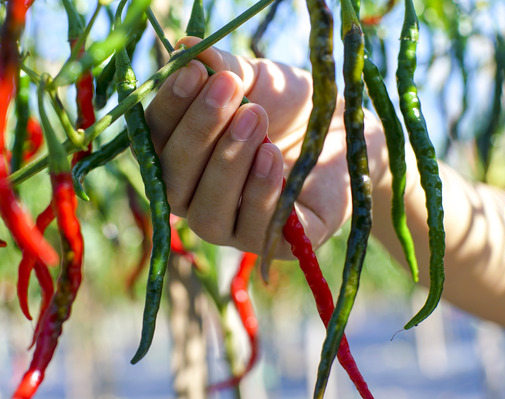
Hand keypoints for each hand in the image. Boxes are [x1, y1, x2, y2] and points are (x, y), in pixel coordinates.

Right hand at [145, 37, 385, 256]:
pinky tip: (273, 158)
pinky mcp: (275, 244)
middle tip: (229, 91)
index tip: (195, 72)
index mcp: (181, 155)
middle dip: (199, 132)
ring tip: (256, 119)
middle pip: (175, 179)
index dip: (170, 107)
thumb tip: (186, 47)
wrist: (347, 133)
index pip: (158, 139)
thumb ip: (223, 67)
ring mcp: (231, 226)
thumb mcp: (257, 79)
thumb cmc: (291, 106)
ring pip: (207, 212)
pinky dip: (260, 194)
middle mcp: (196, 197)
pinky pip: (253, 231)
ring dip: (228, 163)